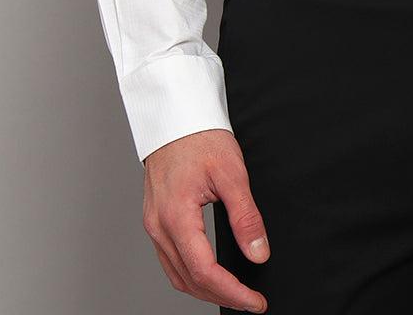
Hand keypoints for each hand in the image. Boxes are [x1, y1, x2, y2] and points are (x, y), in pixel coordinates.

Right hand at [142, 128, 269, 311]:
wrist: (176, 116)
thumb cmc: (201, 137)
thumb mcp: (232, 173)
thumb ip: (246, 217)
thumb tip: (258, 254)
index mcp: (176, 216)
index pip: (205, 271)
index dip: (232, 292)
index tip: (255, 301)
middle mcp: (159, 226)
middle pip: (189, 280)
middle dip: (222, 296)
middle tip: (251, 302)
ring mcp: (153, 224)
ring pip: (177, 275)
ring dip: (206, 290)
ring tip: (235, 293)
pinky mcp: (155, 220)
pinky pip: (170, 260)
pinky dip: (191, 275)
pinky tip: (210, 274)